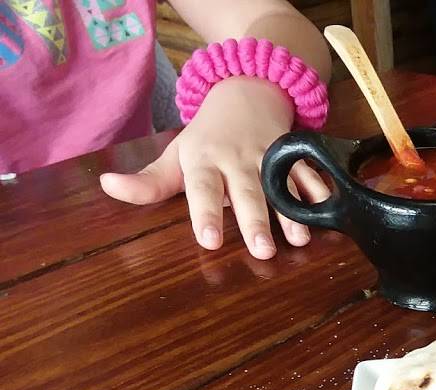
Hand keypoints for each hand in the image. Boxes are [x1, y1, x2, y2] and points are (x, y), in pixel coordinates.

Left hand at [100, 77, 329, 259]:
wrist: (248, 91)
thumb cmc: (209, 136)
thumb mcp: (177, 155)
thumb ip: (149, 181)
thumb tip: (107, 186)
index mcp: (205, 160)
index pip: (202, 189)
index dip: (206, 213)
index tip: (209, 240)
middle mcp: (238, 159)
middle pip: (246, 192)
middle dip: (254, 220)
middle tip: (261, 251)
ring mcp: (270, 157)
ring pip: (281, 186)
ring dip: (292, 213)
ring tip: (299, 240)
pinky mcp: (294, 155)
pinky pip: (309, 173)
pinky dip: (319, 190)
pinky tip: (328, 210)